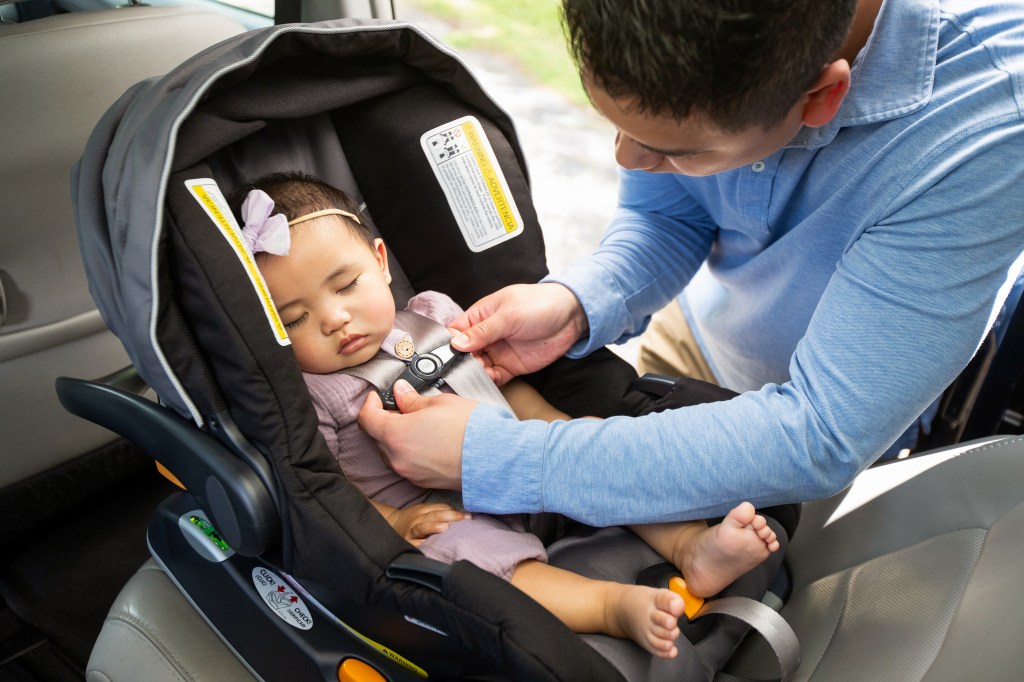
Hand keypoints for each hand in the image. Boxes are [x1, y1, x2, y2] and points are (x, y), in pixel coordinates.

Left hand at [357, 381, 475, 489]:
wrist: (495, 459)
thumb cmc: (470, 429)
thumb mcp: (440, 403)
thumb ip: (412, 400)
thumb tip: (400, 393)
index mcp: (395, 435)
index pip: (366, 419)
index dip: (370, 404)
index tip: (379, 396)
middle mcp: (397, 458)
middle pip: (378, 437)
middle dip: (387, 420)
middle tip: (405, 407)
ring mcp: (410, 474)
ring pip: (393, 452)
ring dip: (399, 438)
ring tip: (422, 425)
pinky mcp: (423, 483)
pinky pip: (408, 465)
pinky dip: (412, 452)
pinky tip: (431, 442)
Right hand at [386, 503, 470, 545]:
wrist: (390, 524)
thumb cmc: (413, 519)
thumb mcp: (424, 511)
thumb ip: (440, 511)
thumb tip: (461, 515)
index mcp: (423, 510)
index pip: (441, 508)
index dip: (454, 512)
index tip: (468, 516)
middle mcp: (418, 519)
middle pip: (434, 516)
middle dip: (449, 517)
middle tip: (463, 519)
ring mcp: (411, 531)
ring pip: (422, 528)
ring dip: (433, 527)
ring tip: (444, 528)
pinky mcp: (406, 542)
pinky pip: (412, 543)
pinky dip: (418, 544)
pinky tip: (426, 545)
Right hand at [448, 282, 587, 385]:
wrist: (571, 316)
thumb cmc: (539, 304)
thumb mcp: (509, 315)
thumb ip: (483, 331)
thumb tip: (457, 343)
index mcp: (479, 317)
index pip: (455, 333)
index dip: (449, 345)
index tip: (446, 357)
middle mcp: (485, 336)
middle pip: (463, 354)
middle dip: (460, 364)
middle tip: (462, 370)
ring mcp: (497, 352)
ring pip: (477, 368)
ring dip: (475, 374)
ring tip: (478, 374)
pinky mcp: (510, 366)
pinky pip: (494, 377)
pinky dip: (489, 381)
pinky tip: (490, 379)